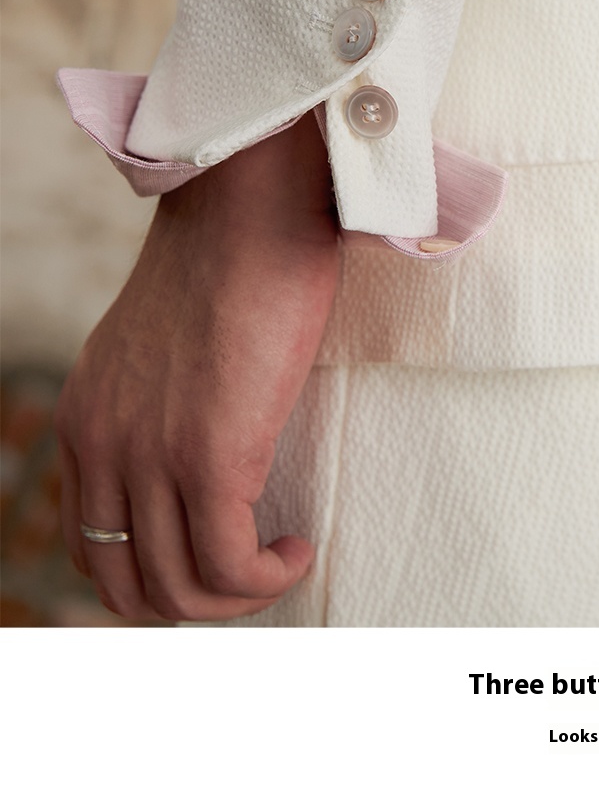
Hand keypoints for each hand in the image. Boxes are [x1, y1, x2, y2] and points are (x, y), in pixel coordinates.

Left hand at [55, 112, 338, 620]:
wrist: (251, 208)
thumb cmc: (231, 265)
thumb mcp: (164, 349)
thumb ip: (158, 408)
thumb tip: (204, 455)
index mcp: (86, 421)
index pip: (92, 545)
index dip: (155, 575)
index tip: (216, 559)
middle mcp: (102, 445)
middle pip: (127, 586)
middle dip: (193, 604)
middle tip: (252, 575)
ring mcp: (151, 453)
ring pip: (177, 590)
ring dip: (237, 600)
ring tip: (279, 562)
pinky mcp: (211, 454)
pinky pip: (229, 567)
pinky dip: (266, 577)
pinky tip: (298, 546)